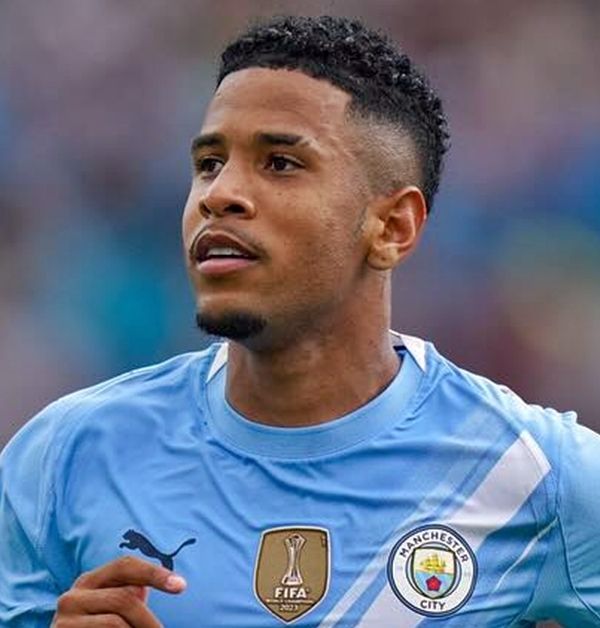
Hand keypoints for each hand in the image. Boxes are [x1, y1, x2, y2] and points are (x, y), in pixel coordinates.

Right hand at [51, 555, 186, 626]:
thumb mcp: (110, 609)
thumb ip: (128, 594)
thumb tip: (149, 587)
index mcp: (89, 581)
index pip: (125, 565)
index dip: (154, 573)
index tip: (181, 586)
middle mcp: (72, 597)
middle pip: (124, 598)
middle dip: (150, 621)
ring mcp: (63, 622)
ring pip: (115, 623)